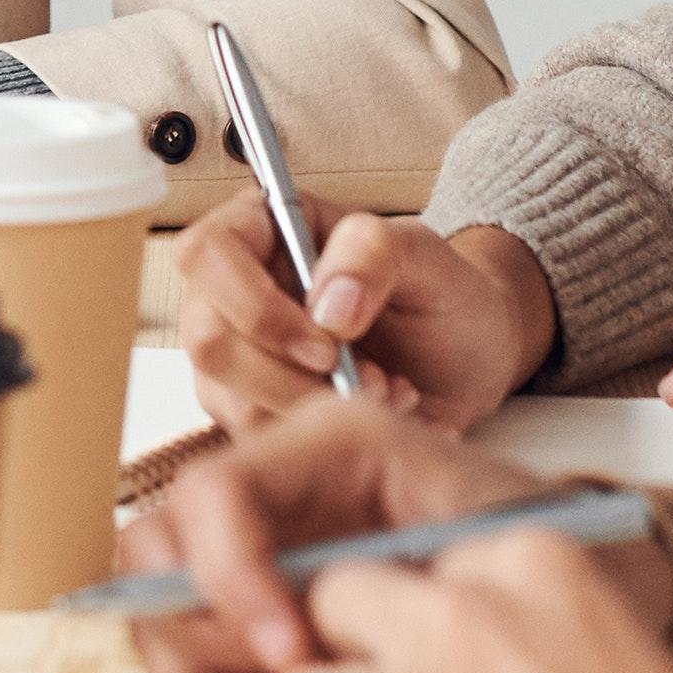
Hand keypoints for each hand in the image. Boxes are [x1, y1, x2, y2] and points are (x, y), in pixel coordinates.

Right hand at [120, 395, 625, 672]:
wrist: (613, 589)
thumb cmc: (570, 555)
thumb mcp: (505, 540)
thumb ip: (409, 570)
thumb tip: (315, 630)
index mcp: (326, 448)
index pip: (217, 494)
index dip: (232, 576)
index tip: (294, 657)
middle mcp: (279, 498)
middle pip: (166, 561)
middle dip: (196, 648)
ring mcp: (262, 566)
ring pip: (168, 624)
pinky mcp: (262, 633)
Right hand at [172, 200, 555, 432]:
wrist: (465, 356)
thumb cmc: (439, 292)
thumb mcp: (425, 256)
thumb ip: (373, 253)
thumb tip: (326, 307)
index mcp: (259, 230)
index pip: (206, 253)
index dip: (254, 305)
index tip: (327, 343)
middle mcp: (230, 292)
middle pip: (210, 342)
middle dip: (292, 377)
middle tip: (370, 380)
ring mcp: (236, 356)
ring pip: (233, 402)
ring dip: (318, 411)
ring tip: (387, 392)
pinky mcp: (252, 411)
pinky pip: (262, 442)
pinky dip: (325, 440)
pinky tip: (376, 414)